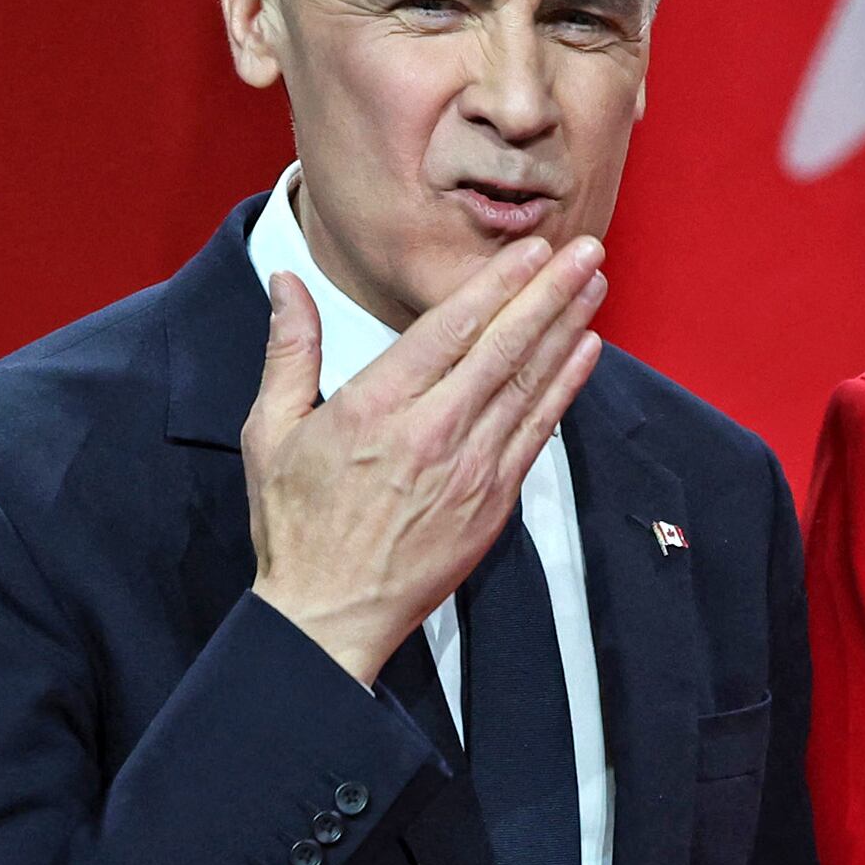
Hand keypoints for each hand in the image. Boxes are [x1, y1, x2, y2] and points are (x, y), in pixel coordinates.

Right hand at [243, 237, 606, 684]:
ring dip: (567, 329)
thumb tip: (288, 282)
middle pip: (503, 348)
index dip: (496, 284)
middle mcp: (431, 434)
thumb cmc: (297, 524)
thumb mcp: (268, 432)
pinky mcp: (493, 502)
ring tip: (595, 284)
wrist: (330, 615)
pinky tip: (586, 351)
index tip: (530, 249)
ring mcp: (470, 470)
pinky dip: (565, 387)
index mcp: (375, 409)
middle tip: (585, 249)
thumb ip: (288, 352)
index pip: (448, 330)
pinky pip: (538, 432)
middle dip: (548, 293)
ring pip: (529, 384)